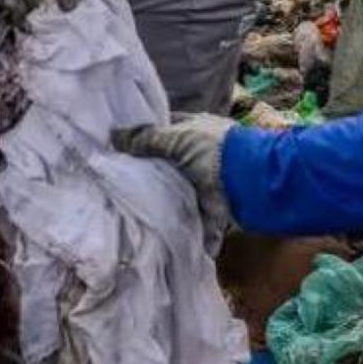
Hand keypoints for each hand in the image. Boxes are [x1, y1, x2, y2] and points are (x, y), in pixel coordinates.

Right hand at [113, 114, 234, 253]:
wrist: (249, 182)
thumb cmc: (212, 150)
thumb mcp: (177, 139)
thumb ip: (146, 139)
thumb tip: (114, 135)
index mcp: (194, 129)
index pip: (165, 129)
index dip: (144, 137)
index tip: (120, 149)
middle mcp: (199, 154)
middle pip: (168, 163)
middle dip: (150, 173)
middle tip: (118, 183)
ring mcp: (204, 181)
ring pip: (175, 191)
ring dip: (161, 202)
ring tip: (130, 212)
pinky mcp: (208, 208)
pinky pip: (188, 218)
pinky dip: (178, 228)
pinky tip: (154, 234)